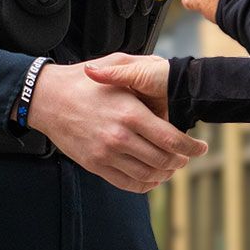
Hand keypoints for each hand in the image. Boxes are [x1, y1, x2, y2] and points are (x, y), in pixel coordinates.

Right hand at [27, 63, 206, 192]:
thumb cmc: (82, 81)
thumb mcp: (114, 65)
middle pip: (164, 160)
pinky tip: (152, 177)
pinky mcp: (95, 165)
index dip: (192, 147)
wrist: (47, 99)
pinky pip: (127, 184)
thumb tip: (165, 69)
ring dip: (166, 173)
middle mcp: (120, 137)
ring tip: (171, 166)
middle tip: (187, 156)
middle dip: (182, 161)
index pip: (172, 140)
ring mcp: (106, 154)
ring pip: (148, 175)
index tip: (201, 147)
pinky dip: (145, 184)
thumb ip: (141, 68)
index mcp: (130, 113)